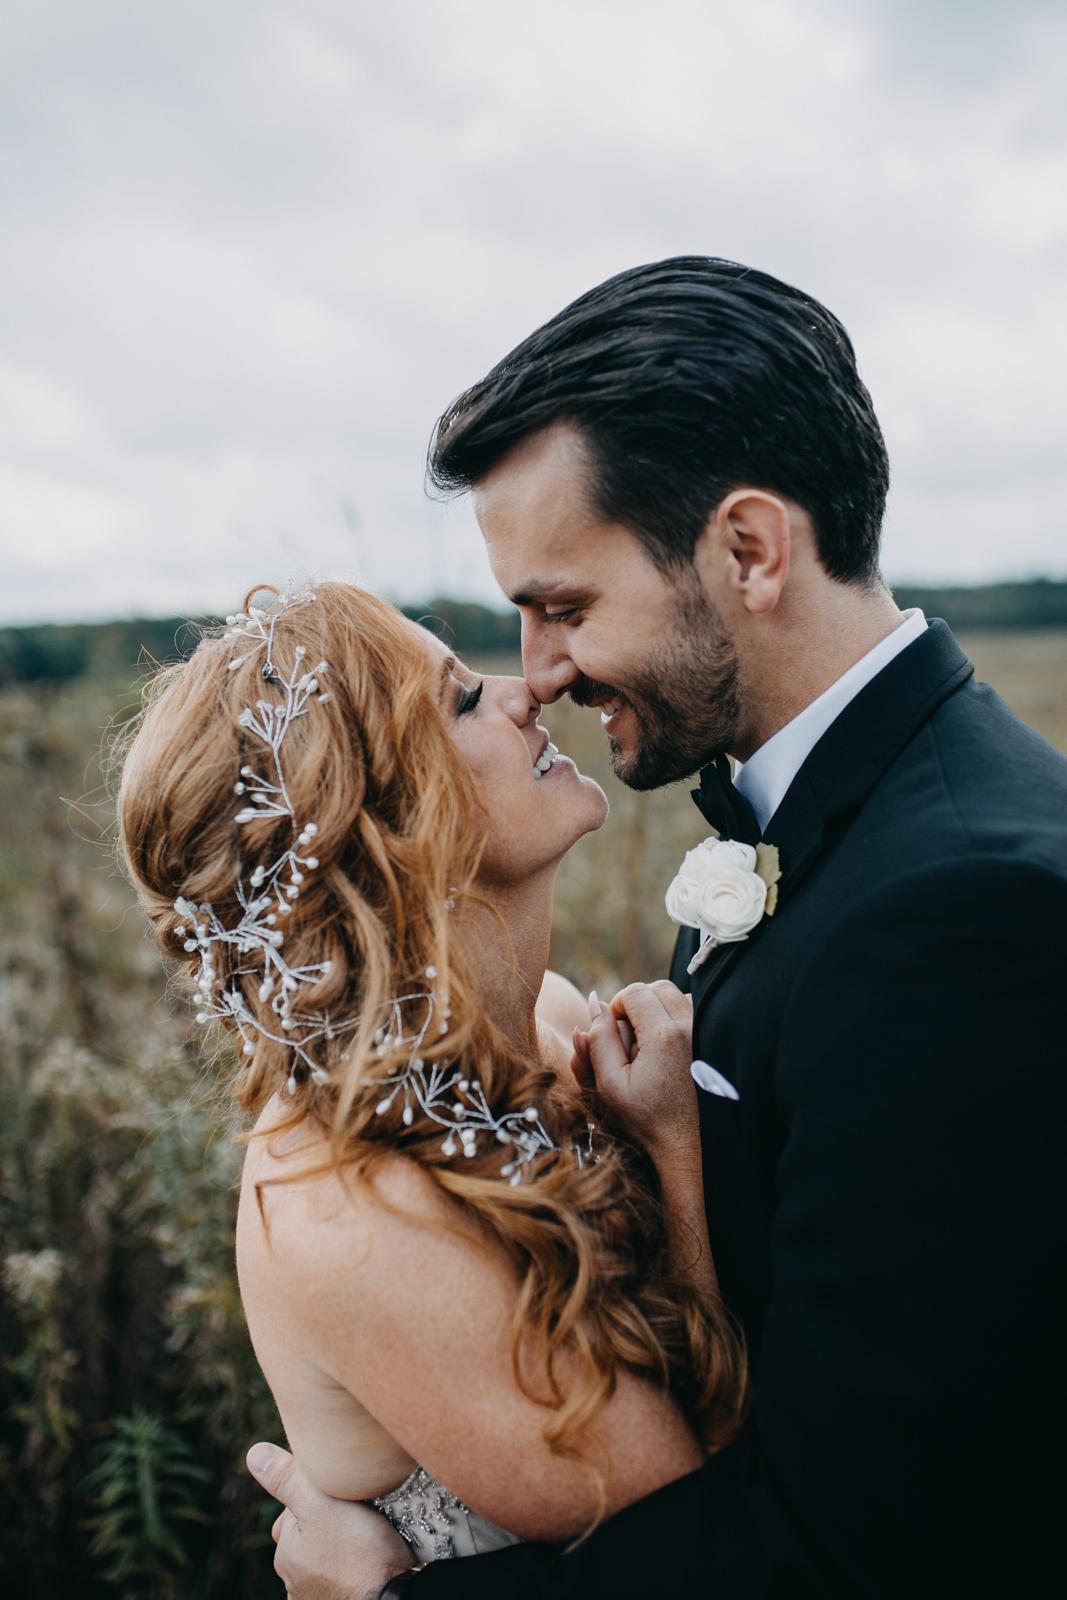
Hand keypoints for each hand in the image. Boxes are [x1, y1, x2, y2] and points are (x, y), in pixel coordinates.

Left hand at [246, 1442, 412, 1599]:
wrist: (390, 1599)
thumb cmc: (360, 1552)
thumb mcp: (321, 1505)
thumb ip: (287, 1479)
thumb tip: (254, 1454)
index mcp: (284, 1551)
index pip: (295, 1506)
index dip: (320, 1492)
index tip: (344, 1493)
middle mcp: (292, 1578)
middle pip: (307, 1531)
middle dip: (325, 1519)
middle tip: (356, 1513)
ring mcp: (312, 1595)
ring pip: (323, 1554)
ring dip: (336, 1544)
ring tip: (364, 1537)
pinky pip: (336, 1577)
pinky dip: (345, 1568)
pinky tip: (361, 1562)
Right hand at [572, 981, 697, 1162]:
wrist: (690, 1145)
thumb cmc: (647, 1119)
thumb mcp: (611, 1085)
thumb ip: (598, 1041)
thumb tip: (595, 1003)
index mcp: (663, 1035)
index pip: (633, 992)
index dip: (616, 1007)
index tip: (613, 1033)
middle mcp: (692, 1025)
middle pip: (657, 988)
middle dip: (638, 1005)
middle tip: (630, 1038)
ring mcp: (710, 1031)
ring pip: (678, 997)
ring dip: (660, 1012)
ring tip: (651, 1046)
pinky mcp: (719, 1040)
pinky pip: (695, 1012)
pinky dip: (679, 1021)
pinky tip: (671, 1051)